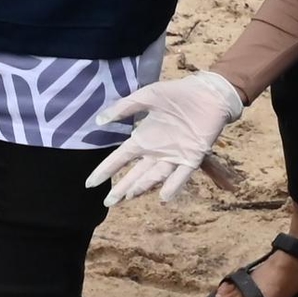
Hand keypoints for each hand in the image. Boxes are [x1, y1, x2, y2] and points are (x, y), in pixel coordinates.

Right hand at [85, 72, 246, 206]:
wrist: (207, 93)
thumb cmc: (176, 94)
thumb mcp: (146, 97)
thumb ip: (124, 108)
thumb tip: (99, 120)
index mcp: (143, 138)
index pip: (120, 158)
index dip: (106, 170)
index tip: (91, 183)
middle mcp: (156, 151)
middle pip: (135, 174)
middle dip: (122, 188)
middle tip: (108, 203)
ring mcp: (174, 156)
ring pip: (155, 177)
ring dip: (142, 186)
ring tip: (129, 197)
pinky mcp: (193, 158)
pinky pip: (181, 175)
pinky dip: (172, 186)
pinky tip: (163, 197)